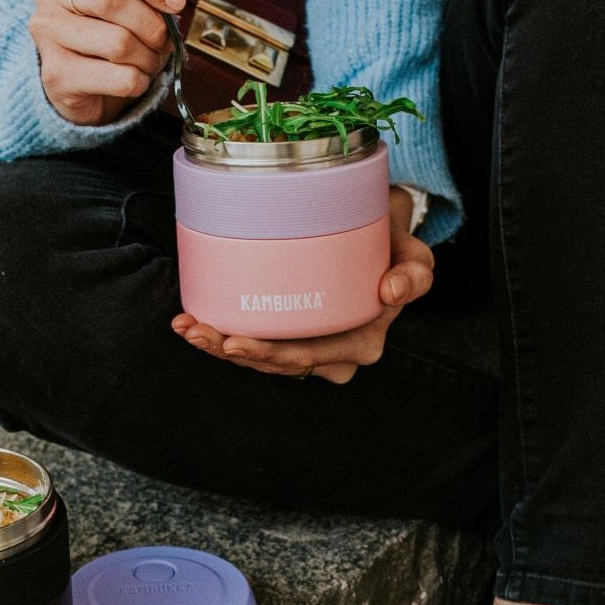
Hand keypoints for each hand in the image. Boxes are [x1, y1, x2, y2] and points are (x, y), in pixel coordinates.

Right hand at [29, 0, 184, 125]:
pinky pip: (120, 78)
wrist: (84, 82)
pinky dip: (140, 81)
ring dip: (148, 57)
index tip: (175, 0)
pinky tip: (134, 78)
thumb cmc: (114, 28)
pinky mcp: (57, 73)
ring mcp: (47, 32)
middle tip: (163, 39)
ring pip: (118, 43)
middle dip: (152, 24)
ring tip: (148, 59)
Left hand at [172, 188, 434, 383]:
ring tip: (188, 327)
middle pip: (275, 362)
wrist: (383, 242)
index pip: (307, 357)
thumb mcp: (416, 258)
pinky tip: (195, 325)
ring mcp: (312, 350)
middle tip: (197, 331)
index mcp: (360, 343)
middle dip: (230, 351)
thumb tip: (392, 291)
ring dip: (220, 346)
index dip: (267, 354)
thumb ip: (415, 272)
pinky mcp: (293, 336)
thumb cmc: (394, 249)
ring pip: (261, 359)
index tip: (233, 341)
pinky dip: (224, 336)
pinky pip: (258, 344)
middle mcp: (335, 356)